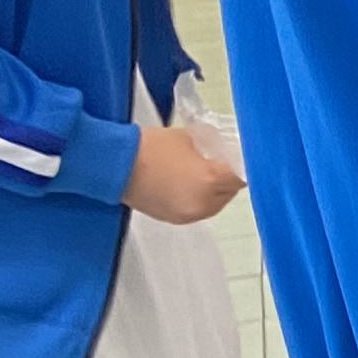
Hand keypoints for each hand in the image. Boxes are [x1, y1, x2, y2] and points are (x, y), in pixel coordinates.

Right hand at [123, 123, 242, 226]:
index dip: (242, 167)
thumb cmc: (149, 147)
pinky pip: (197, 210)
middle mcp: (203, 203)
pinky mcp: (174, 220)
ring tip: (204, 174)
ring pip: (215, 205)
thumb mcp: (188, 137)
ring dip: (215, 192)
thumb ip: (211, 145)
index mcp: (210, 180)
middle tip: (223, 164)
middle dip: (229, 179)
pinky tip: (189, 185)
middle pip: (230, 193)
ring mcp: (189, 215)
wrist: (115, 166)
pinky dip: (199, 199)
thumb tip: (222, 148)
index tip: (240, 159)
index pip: (241, 177)